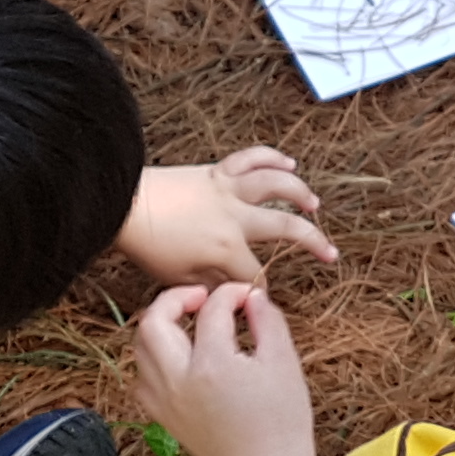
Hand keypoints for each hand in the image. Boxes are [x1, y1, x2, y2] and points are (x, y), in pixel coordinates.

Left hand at [117, 149, 333, 285]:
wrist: (123, 206)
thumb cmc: (148, 245)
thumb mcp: (178, 278)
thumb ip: (211, 283)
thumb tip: (231, 288)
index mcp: (226, 249)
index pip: (254, 274)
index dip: (259, 289)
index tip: (259, 298)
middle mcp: (236, 217)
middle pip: (286, 227)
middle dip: (313, 243)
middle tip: (330, 254)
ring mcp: (228, 190)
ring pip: (276, 185)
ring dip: (300, 193)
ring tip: (314, 205)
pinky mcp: (217, 171)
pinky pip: (250, 158)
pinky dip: (271, 157)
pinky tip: (288, 162)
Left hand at [129, 281, 315, 455]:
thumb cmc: (282, 420)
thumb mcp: (284, 362)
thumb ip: (267, 320)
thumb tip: (252, 296)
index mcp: (213, 364)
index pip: (212, 308)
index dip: (232, 293)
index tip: (248, 295)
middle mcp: (180, 381)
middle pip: (153, 321)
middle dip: (176, 298)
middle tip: (202, 297)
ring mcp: (166, 401)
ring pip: (141, 348)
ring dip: (161, 326)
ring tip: (189, 324)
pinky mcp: (163, 417)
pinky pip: (143, 377)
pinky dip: (154, 359)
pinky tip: (180, 358)